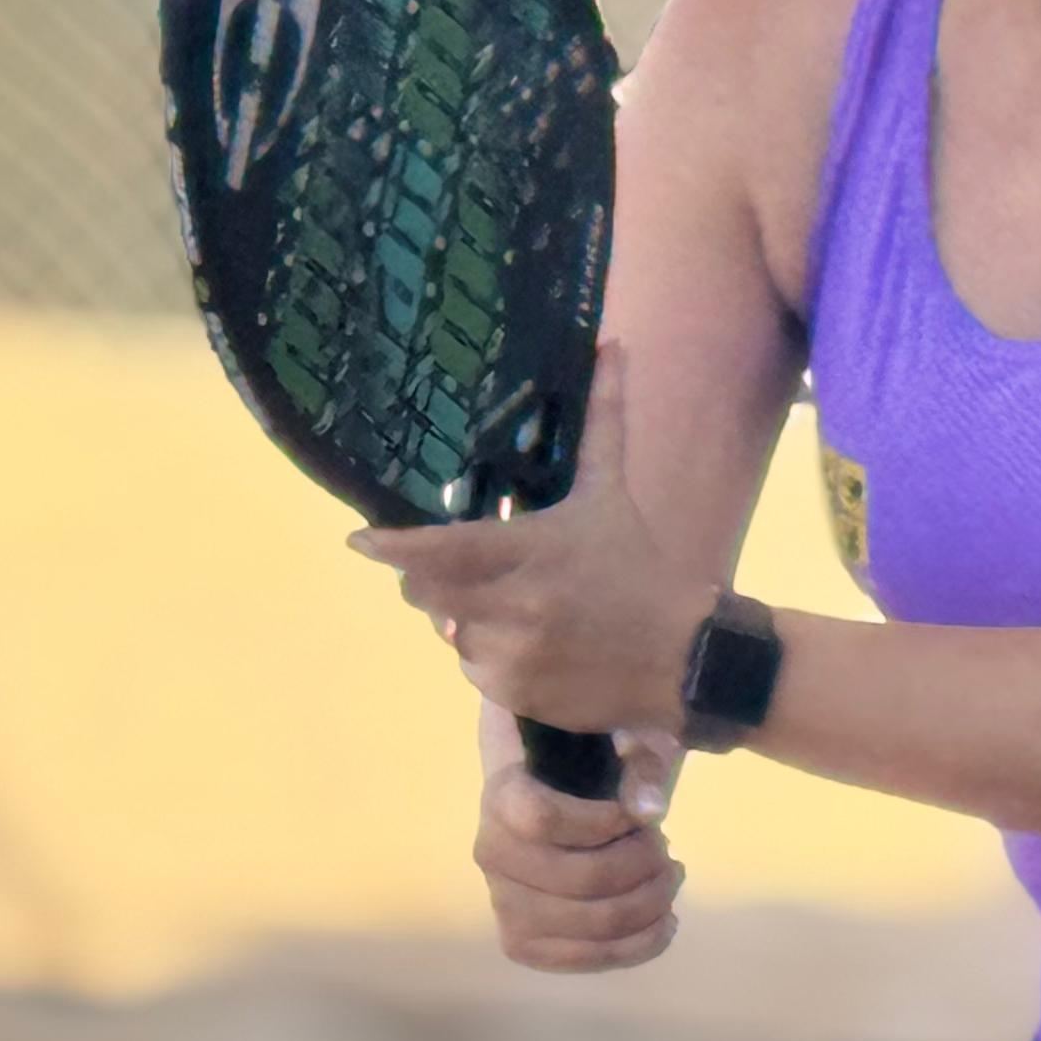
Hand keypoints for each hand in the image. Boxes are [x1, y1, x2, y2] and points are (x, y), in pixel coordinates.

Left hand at [350, 339, 704, 738]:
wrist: (683, 655)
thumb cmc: (637, 567)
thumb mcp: (611, 494)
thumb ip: (603, 421)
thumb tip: (614, 346)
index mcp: (532, 548)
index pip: (443, 550)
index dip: (394, 548)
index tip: (357, 542)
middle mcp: (515, 603)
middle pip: (428, 595)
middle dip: (426, 583)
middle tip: (454, 573)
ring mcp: (513, 652)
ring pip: (451, 634)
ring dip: (468, 621)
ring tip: (519, 611)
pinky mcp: (517, 693)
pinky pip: (474, 672)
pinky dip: (490, 659)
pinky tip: (531, 647)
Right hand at [474, 735, 684, 969]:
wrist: (546, 798)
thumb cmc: (587, 764)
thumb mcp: (620, 740)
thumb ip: (639, 763)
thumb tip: (650, 809)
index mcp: (503, 795)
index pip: (543, 819)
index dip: (604, 822)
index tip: (639, 816)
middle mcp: (491, 853)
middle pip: (581, 878)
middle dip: (643, 866)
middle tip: (667, 850)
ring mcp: (503, 903)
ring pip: (591, 923)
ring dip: (649, 904)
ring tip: (670, 878)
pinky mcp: (522, 943)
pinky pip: (587, 958)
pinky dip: (639, 945)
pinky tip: (665, 921)